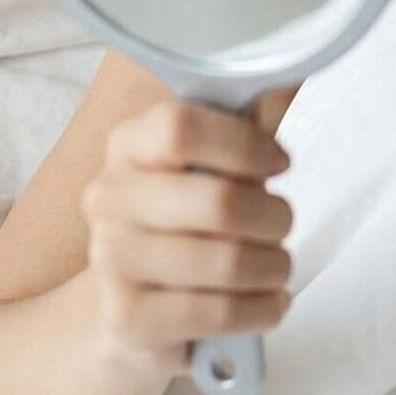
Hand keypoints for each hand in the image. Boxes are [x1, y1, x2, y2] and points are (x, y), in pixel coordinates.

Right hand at [79, 98, 295, 378]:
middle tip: (281, 225)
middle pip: (220, 201)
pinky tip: (267, 302)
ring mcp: (112, 261)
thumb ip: (243, 130)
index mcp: (127, 147)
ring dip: (274, 266)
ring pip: (229, 261)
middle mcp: (109, 199)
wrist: (128, 313)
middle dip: (275, 217)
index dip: (245, 145)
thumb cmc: (184, 227)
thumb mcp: (208, 171)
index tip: (279, 163)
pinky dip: (263, 308)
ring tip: (275, 267)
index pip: (182, 128)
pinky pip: (221, 313)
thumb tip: (286, 75)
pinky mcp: (130, 319)